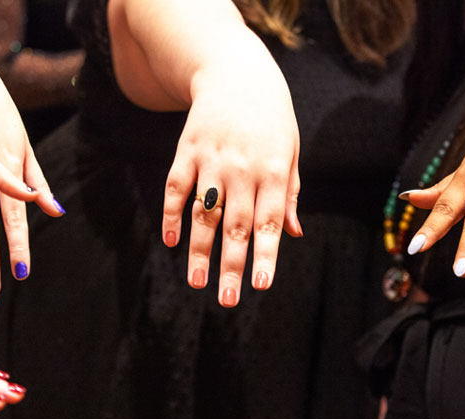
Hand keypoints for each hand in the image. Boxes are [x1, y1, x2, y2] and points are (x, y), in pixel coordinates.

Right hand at [161, 63, 302, 306]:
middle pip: (235, 225)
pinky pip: (175, 188)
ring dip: (199, 250)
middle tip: (227, 299)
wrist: (237, 73)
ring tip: (196, 282)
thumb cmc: (271, 120)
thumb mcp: (290, 152)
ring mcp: (211, 160)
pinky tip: (171, 241)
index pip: (269, 222)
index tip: (261, 285)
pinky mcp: (186, 151)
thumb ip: (290, 194)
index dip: (265, 255)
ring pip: (203, 213)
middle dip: (232, 266)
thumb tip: (293, 235)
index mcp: (273, 171)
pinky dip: (171, 215)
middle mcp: (242, 169)